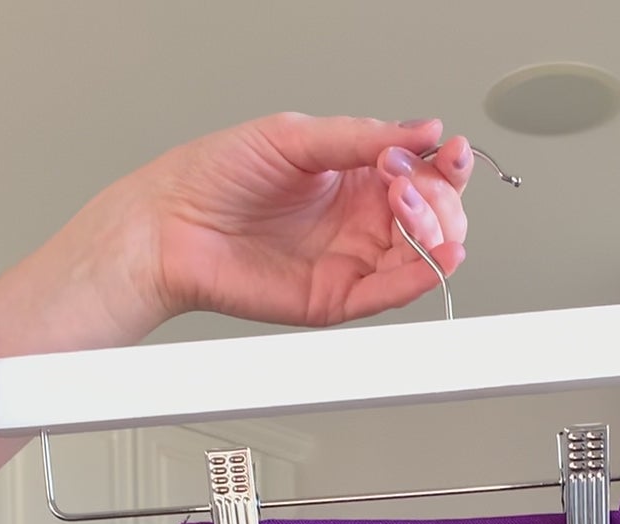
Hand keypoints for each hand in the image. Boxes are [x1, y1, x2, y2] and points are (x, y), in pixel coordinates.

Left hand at [100, 113, 473, 334]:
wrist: (171, 226)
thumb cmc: (215, 176)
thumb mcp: (294, 136)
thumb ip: (361, 137)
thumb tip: (422, 130)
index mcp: (353, 176)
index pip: (420, 173)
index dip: (443, 164)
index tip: (448, 151)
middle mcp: (359, 220)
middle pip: (432, 216)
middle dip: (440, 199)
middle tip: (413, 184)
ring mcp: (351, 260)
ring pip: (421, 255)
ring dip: (435, 233)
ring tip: (413, 210)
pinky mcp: (338, 298)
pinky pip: (390, 292)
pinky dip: (420, 277)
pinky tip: (434, 256)